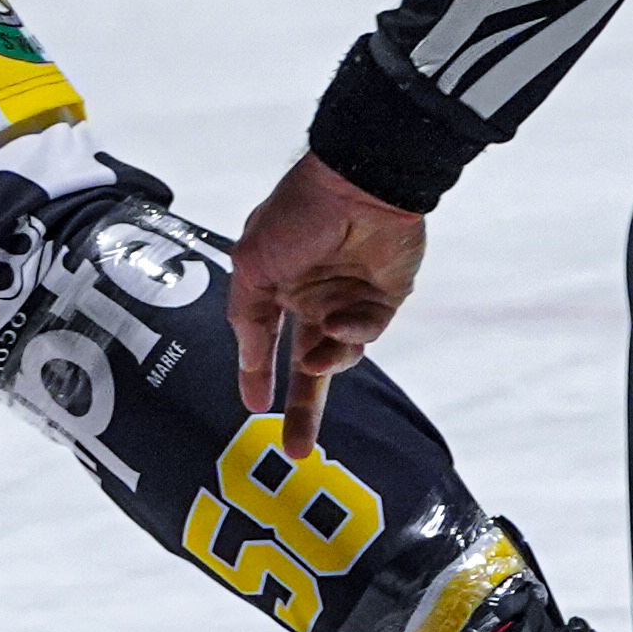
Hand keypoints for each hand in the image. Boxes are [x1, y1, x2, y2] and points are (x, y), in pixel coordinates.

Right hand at [221, 154, 426, 425]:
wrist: (360, 182)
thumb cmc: (297, 215)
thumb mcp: (252, 264)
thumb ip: (248, 316)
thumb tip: (249, 357)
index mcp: (277, 288)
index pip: (264, 342)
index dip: (257, 375)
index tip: (253, 409)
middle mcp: (312, 299)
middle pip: (306, 365)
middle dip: (301, 409)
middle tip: (294, 449)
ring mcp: (348, 300)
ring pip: (338, 353)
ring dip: (327, 363)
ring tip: (316, 363)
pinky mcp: (384, 298)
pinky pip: (367, 331)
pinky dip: (354, 334)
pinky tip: (343, 322)